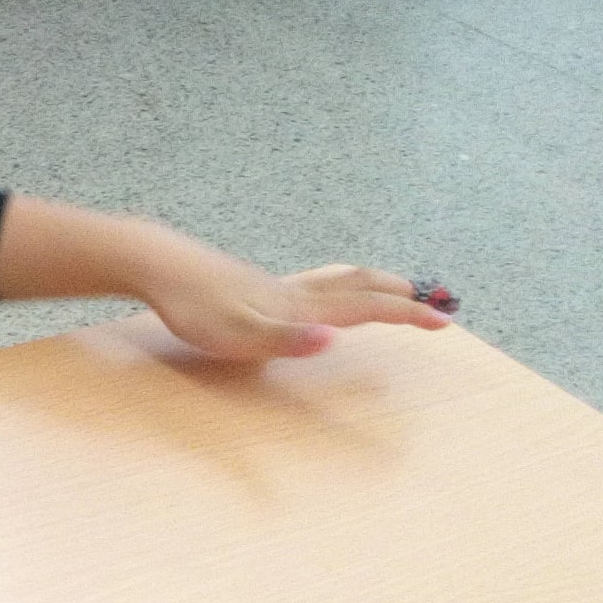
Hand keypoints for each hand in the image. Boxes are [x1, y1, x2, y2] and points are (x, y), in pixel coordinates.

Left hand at [139, 254, 454, 360]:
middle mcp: (298, 292)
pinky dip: (343, 282)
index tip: (444, 322)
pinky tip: (326, 289)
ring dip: (376, 283)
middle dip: (404, 295)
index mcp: (302, 307)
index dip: (407, 315)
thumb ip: (286, 340)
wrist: (158, 262)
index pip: (368, 309)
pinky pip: (317, 281)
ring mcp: (279, 284)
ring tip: (397, 287)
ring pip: (342, 279)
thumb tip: (332, 340)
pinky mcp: (259, 282)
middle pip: (363, 286)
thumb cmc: (194, 305)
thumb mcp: (237, 335)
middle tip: (439, 301)